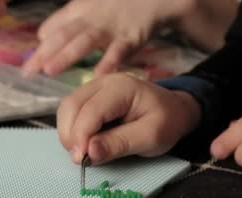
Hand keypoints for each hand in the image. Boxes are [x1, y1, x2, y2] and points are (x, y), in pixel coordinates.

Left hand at [22, 0, 194, 75]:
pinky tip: (98, 75)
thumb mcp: (90, 4)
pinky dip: (108, 62)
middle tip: (28, 72)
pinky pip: (118, 50)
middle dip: (44, 54)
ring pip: (85, 40)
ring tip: (49, 70)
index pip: (52, 28)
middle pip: (63, 35)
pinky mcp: (131, 35)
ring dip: (66, 55)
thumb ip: (67, 21)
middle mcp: (91, 17)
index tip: (26, 68)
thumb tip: (41, 37)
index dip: (39, 49)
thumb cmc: (120, 1)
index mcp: (79, 10)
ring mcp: (111, 26)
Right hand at [57, 73, 200, 164]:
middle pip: (72, 105)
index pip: (91, 110)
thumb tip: (89, 152)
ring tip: (83, 152)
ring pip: (67, 107)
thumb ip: (120, 144)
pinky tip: (85, 141)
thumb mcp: (151, 137)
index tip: (82, 160)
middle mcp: (104, 81)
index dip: (81, 136)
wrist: (173, 110)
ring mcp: (95, 86)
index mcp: (122, 87)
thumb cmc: (166, 121)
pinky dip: (72, 128)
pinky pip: (72, 109)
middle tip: (81, 159)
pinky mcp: (91, 95)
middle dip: (70, 135)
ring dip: (68, 132)